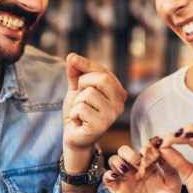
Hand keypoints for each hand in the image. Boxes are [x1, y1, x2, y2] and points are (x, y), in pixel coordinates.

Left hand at [62, 53, 125, 171]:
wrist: (73, 136)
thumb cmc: (79, 111)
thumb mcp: (76, 89)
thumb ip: (76, 73)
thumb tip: (72, 56)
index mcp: (118, 91)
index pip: (103, 71)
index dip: (86, 64)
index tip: (72, 59)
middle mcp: (120, 102)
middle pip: (101, 79)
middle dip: (83, 84)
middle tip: (80, 97)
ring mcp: (113, 115)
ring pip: (89, 94)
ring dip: (77, 102)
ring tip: (80, 112)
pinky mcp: (102, 125)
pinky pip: (82, 108)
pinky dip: (74, 113)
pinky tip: (79, 121)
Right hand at [103, 143, 180, 192]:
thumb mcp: (173, 183)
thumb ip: (170, 167)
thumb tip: (163, 149)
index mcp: (149, 165)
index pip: (141, 149)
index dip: (143, 149)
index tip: (149, 156)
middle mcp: (135, 170)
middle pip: (124, 151)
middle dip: (129, 153)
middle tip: (137, 163)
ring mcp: (125, 179)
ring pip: (113, 160)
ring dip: (117, 161)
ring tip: (125, 170)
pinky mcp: (117, 190)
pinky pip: (106, 177)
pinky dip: (108, 174)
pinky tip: (116, 177)